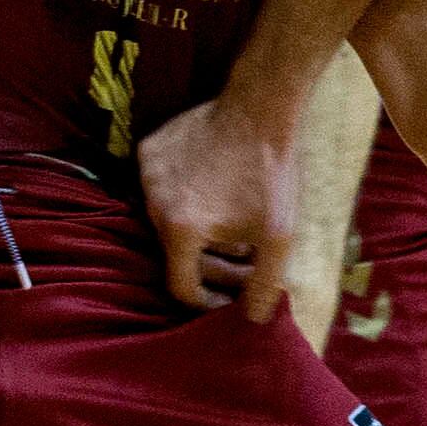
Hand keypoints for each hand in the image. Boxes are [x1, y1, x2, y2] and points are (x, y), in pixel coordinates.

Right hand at [136, 90, 293, 321]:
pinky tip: (218, 190)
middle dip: (214, 266)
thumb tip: (252, 320)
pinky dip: (189, 197)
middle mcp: (153, 204)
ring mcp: (147, 174)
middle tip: (246, 263)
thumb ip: (264, 284)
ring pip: (172, 221)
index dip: (208, 302)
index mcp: (180, 230)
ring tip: (237, 226)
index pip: (182, 287)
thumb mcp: (279, 236)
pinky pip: (164, 188)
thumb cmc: (273, 173)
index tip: (232, 300)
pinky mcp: (148, 149)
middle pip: (178, 255)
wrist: (260, 105)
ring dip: (202, 232)